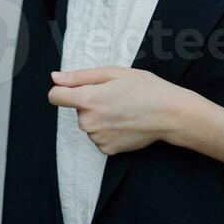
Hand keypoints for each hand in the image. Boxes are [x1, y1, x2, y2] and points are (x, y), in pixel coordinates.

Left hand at [47, 66, 185, 155]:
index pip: (55, 96)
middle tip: (115, 96)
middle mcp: (88, 122)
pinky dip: (108, 129)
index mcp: (88, 99)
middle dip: (90, 101)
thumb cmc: (144, 88)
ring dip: (100, 116)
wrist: (168, 114)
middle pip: (77, 109)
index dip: (64, 89)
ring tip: (123, 109)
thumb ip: (79, 76)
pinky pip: (98, 136)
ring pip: (89, 123)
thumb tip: (55, 77)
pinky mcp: (107, 150)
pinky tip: (124, 123)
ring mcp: (97, 138)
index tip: (78, 88)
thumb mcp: (113, 73)